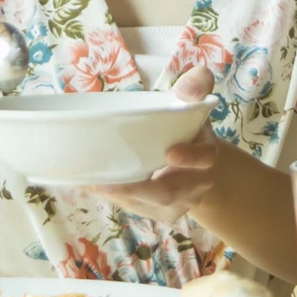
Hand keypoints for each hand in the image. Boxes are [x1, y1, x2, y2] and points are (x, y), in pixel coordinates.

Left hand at [87, 65, 223, 222]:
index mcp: (206, 154)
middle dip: (139, 189)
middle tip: (106, 181)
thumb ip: (196, 85)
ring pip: (146, 205)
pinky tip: (90, 185)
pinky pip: (134, 209)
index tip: (170, 152)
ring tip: (90, 182)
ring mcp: (177, 204)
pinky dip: (112, 198)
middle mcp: (195, 185)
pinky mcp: (156, 213)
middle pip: (169, 193)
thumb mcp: (192, 103)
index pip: (205, 158)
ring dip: (118, 195)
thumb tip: (191, 83)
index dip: (190, 157)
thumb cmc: (186, 127)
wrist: (195, 164)